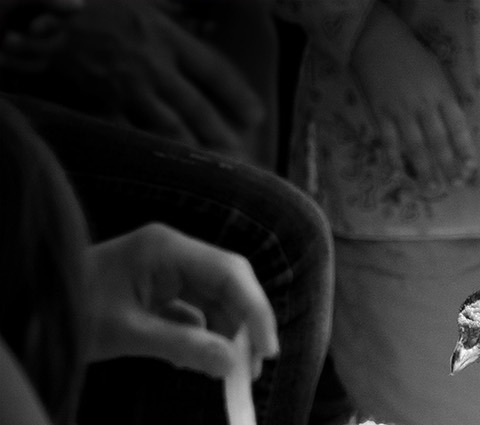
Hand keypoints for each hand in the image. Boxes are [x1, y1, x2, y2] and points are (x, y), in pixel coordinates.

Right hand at [2, 0, 262, 155]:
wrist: (39, 15)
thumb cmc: (94, 4)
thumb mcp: (142, 1)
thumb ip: (174, 12)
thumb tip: (202, 20)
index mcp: (164, 35)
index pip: (214, 70)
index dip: (238, 95)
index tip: (256, 116)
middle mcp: (151, 64)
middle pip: (195, 107)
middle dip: (221, 134)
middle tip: (241, 155)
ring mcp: (125, 86)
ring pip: (167, 126)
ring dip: (192, 149)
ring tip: (212, 168)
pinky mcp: (101, 101)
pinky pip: (129, 131)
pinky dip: (148, 149)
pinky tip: (164, 166)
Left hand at [85, 223, 278, 379]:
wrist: (32, 311)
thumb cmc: (71, 313)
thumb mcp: (127, 334)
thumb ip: (183, 347)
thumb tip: (234, 365)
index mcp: (166, 249)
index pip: (231, 273)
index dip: (256, 311)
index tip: (266, 351)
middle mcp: (174, 254)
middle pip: (231, 286)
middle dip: (245, 326)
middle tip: (252, 369)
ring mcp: (168, 272)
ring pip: (219, 302)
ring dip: (227, 337)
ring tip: (221, 372)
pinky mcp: (162, 291)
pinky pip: (200, 312)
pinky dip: (205, 338)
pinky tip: (194, 362)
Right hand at [351, 3, 475, 188]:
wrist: (378, 42)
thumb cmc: (413, 57)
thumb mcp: (439, 74)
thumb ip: (447, 100)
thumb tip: (457, 130)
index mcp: (442, 95)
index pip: (458, 127)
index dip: (465, 149)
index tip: (471, 168)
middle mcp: (424, 106)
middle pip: (439, 142)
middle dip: (448, 166)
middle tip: (454, 186)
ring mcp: (401, 111)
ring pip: (416, 146)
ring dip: (425, 170)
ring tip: (433, 189)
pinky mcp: (381, 113)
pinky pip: (389, 141)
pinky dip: (394, 159)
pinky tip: (400, 175)